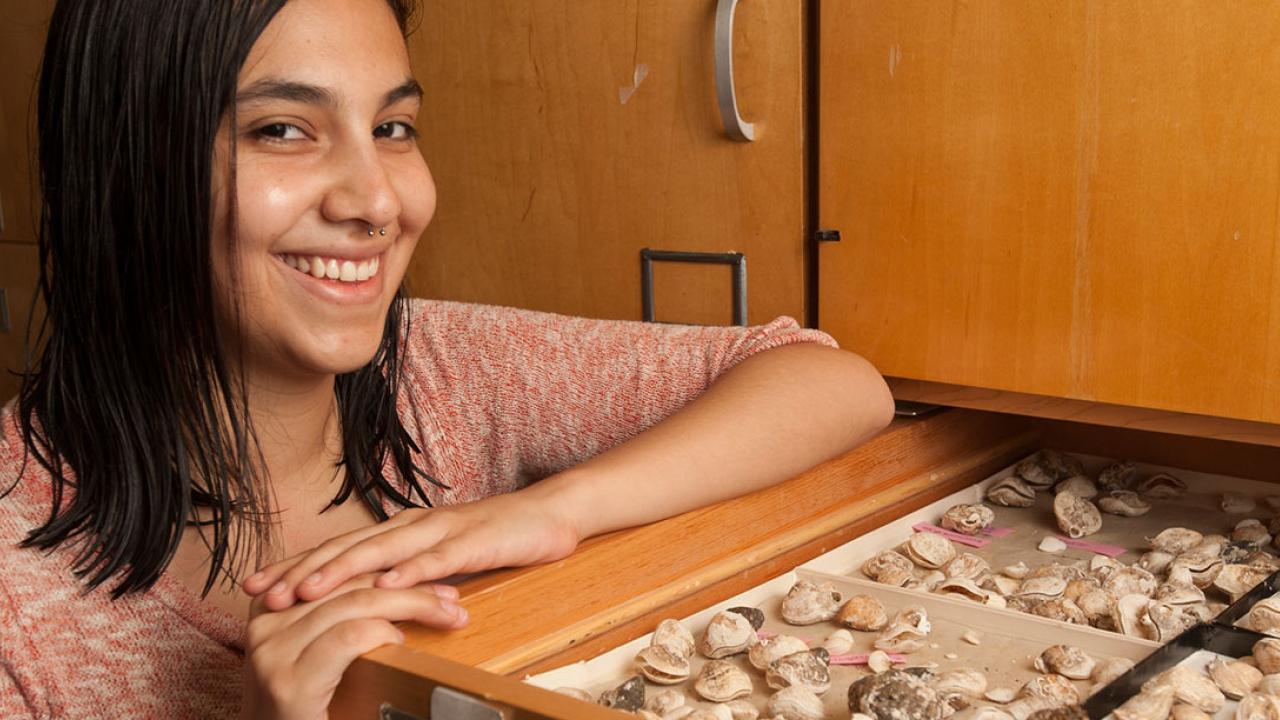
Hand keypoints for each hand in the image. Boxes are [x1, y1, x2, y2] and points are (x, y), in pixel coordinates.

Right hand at [238, 573, 465, 719]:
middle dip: (406, 583)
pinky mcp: (288, 683)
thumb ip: (339, 624)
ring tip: (447, 614)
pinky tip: (403, 643)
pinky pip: (348, 638)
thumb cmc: (307, 715)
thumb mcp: (316, 659)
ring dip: (411, 604)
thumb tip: (394, 596)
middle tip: (450, 595)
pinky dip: (383, 634)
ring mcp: (273, 653)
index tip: (428, 574)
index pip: (336, 571)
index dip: (386, 568)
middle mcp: (264, 626)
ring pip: (355, 603)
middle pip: (348, 582)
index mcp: (270, 613)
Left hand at [241, 487, 581, 610]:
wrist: (548, 514)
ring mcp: (440, 530)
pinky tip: (385, 585)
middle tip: (262, 593)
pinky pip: (437, 558)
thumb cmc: (493, 538)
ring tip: (306, 590)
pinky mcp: (472, 541)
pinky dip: (409, 571)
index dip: (294, 567)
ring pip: (382, 551)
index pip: (338, 549)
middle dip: (301, 571)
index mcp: (400, 530)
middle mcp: (411, 525)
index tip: (254, 587)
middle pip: (347, 548)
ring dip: (341, 571)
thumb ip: (404, 573)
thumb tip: (364, 600)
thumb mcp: (439, 559)